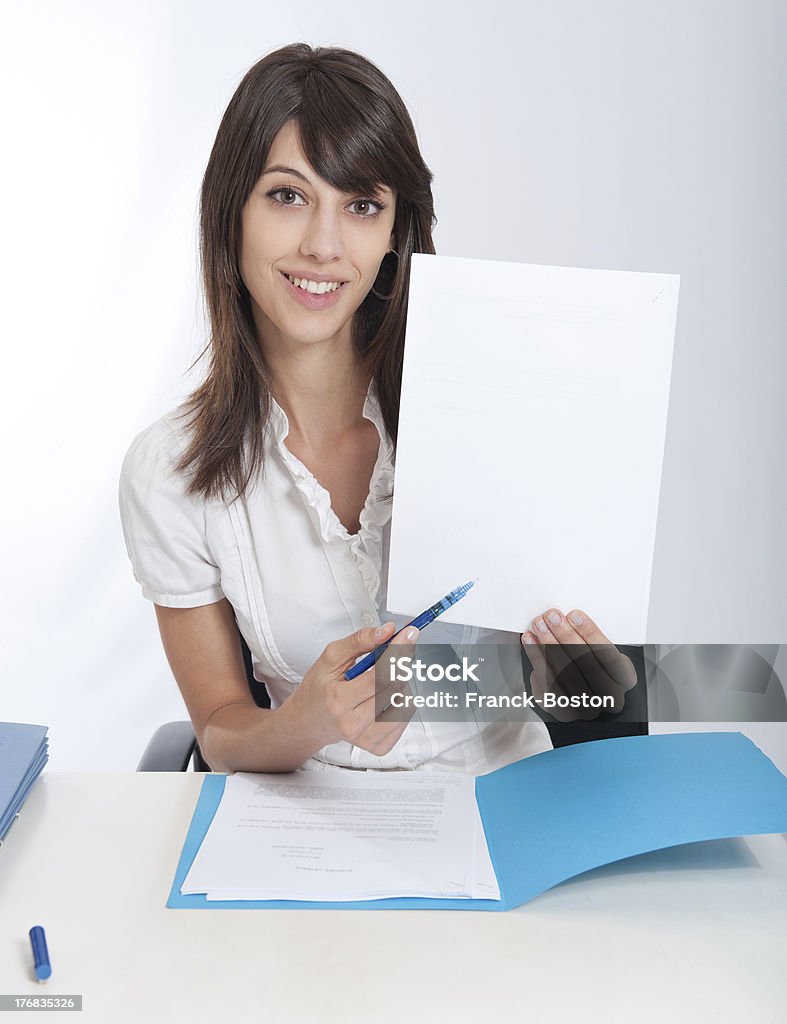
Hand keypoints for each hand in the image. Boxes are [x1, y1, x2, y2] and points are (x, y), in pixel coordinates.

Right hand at [288, 622, 418, 755]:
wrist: (310, 720)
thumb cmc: (319, 688)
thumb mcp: (331, 657)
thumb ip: (359, 641)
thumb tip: (387, 631)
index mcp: (338, 700)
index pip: (379, 675)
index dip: (397, 652)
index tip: (409, 635)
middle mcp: (352, 723)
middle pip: (395, 688)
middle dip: (398, 665)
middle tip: (391, 656)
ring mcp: (366, 738)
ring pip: (405, 703)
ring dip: (399, 685)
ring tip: (380, 683)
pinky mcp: (378, 747)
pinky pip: (406, 718)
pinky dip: (400, 702)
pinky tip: (383, 698)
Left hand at [520, 609, 636, 721]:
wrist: (582, 698)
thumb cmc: (593, 668)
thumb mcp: (602, 652)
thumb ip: (591, 639)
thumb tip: (568, 617)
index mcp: (625, 680)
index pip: (610, 657)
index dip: (591, 634)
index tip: (574, 615)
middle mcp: (610, 699)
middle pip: (586, 664)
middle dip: (566, 636)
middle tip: (552, 616)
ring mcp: (587, 708)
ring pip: (565, 673)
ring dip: (548, 645)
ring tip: (538, 625)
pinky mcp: (563, 712)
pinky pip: (547, 682)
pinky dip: (536, 658)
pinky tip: (530, 641)